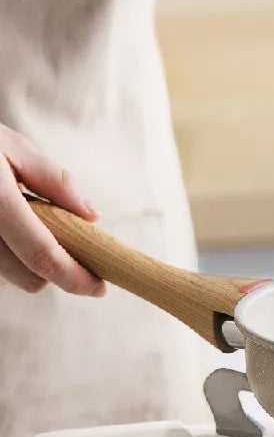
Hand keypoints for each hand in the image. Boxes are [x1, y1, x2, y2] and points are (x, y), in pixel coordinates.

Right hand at [0, 124, 104, 294]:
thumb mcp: (14, 148)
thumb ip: (53, 181)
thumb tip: (91, 215)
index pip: (41, 254)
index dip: (74, 277)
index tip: (100, 288)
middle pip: (28, 275)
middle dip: (58, 268)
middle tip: (77, 245)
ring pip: (10, 272)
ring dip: (31, 260)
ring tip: (36, 221)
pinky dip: (10, 251)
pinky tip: (14, 224)